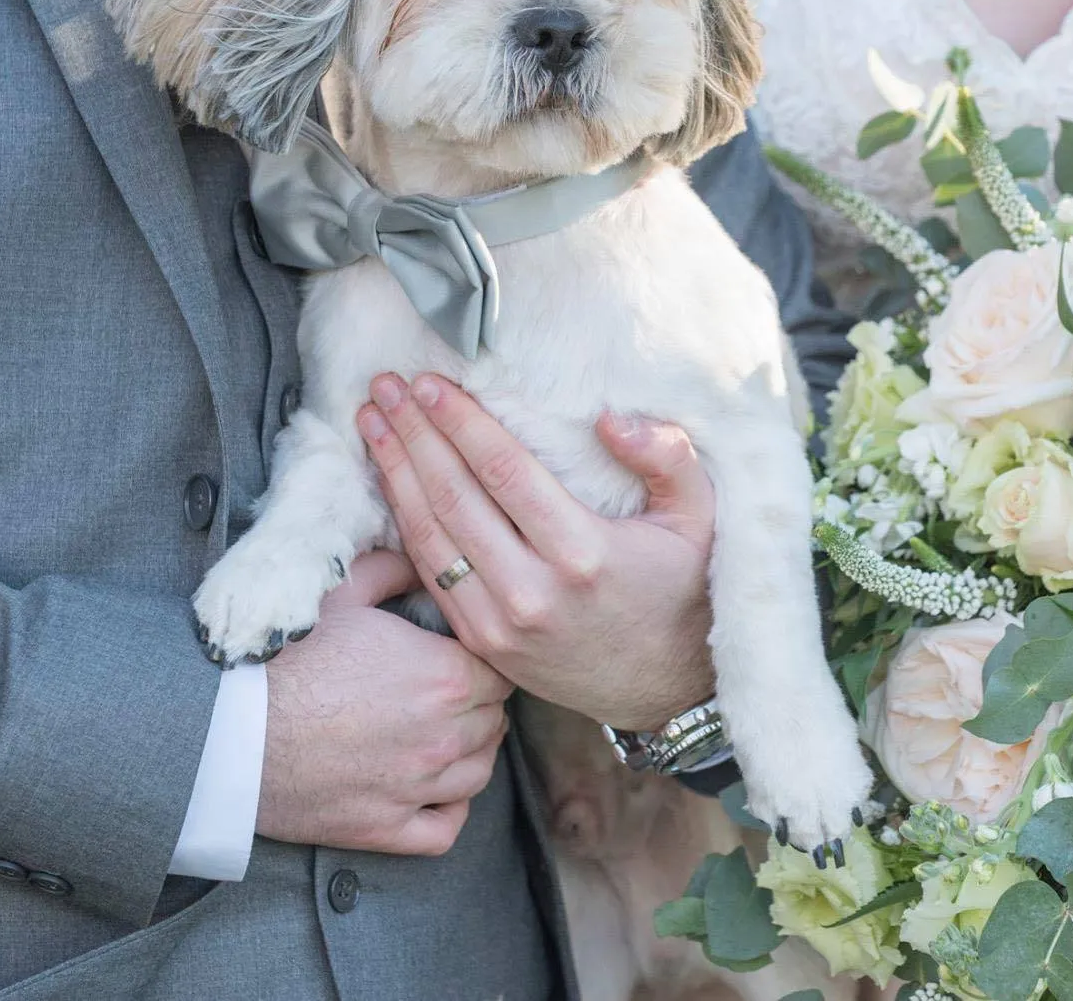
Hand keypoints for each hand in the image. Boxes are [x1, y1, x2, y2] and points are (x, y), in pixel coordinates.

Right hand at [257, 550, 513, 854]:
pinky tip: (435, 789)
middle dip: (479, 703)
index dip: (485, 660)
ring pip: (479, 771)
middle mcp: (444, 736)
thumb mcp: (340, 592)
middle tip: (450, 691)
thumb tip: (422, 560)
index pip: (501, 669)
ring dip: (470, 751)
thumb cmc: (282, 657)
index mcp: (446, 676)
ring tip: (445, 733)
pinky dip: (450, 809)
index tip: (464, 655)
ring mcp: (416, 788)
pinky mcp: (385, 829)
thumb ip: (394, 570)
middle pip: (494, 719)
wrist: (223, 729)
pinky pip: (446, 829)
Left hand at [357, 372, 717, 731]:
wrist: (666, 688)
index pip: (503, 471)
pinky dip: (404, 523)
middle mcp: (533, 591)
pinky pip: (432, 574)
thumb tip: (609, 417)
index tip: (430, 383)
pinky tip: (391, 482)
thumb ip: (667, 457)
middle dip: (414, 434)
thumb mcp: (700, 518)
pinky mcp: (482, 644)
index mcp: (584, 553)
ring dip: (395, 473)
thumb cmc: (682, 589)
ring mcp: (500, 624)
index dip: (460, 422)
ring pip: (430, 536)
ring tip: (372, 423)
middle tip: (386, 386)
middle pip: (454, 497)